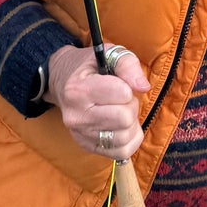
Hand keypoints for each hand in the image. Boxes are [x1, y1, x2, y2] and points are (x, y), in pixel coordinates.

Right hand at [48, 45, 149, 161]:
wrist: (63, 80)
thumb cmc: (90, 66)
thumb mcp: (109, 53)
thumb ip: (128, 65)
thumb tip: (143, 87)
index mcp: (78, 89)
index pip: (122, 94)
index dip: (128, 87)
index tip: (120, 83)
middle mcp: (76, 116)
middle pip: (124, 118)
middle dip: (131, 105)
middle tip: (123, 98)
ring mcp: (80, 134)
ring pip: (125, 137)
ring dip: (131, 123)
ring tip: (121, 110)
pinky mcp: (88, 147)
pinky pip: (122, 152)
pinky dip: (130, 139)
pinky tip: (123, 126)